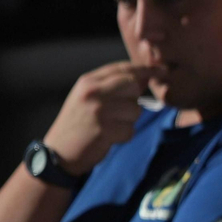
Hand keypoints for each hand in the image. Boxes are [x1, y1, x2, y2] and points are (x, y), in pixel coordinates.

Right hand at [43, 61, 164, 173]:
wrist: (59, 153)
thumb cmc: (79, 124)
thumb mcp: (90, 98)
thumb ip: (114, 86)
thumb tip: (146, 76)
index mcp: (88, 81)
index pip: (122, 68)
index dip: (145, 68)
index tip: (162, 70)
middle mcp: (93, 92)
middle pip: (133, 85)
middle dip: (133, 99)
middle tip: (119, 112)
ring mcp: (99, 110)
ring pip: (135, 109)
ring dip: (128, 121)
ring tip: (108, 126)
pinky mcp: (105, 129)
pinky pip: (130, 130)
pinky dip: (123, 136)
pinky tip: (107, 137)